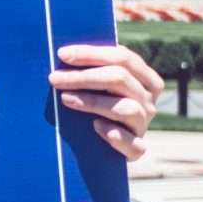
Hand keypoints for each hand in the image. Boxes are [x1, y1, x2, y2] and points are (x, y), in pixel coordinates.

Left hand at [50, 42, 163, 159]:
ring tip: (65, 99)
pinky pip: (133, 143)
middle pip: (120, 79)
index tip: (62, 54)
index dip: (92, 54)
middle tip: (54, 78)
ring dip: (93, 101)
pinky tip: (96, 127)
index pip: (123, 58)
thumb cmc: (98, 108)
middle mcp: (148, 101)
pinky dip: (115, 135)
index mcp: (145, 79)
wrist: (104, 149)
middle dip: (84, 76)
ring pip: (125, 107)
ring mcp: (143, 125)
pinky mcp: (137, 149)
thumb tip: (65, 53)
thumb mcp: (102, 87)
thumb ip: (95, 70)